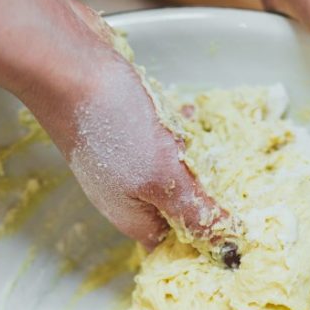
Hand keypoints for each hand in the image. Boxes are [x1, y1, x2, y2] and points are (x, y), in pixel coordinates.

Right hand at [18, 0, 233, 251]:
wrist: (66, 61)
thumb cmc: (110, 123)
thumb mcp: (162, 177)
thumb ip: (195, 212)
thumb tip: (226, 248)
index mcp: (134, 216)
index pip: (178, 243)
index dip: (208, 239)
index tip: (243, 228)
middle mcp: (127, 192)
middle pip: (178, 205)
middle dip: (208, 194)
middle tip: (241, 182)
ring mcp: (124, 157)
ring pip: (173, 169)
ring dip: (196, 158)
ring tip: (220, 146)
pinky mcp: (126, 125)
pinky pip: (162, 137)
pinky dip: (179, 129)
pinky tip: (189, 114)